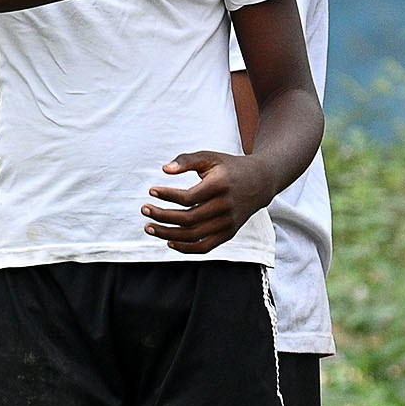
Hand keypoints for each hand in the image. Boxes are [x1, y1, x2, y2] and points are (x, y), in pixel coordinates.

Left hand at [142, 150, 274, 253]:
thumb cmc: (229, 167)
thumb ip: (187, 160)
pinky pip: (205, 247)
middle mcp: (225, 207)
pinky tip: (169, 242)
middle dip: (162, 216)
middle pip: (188, 219)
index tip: (152, 191)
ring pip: (193, 236)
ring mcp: (228, 222)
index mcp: (220, 185)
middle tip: (144, 209)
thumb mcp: (210, 157)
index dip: (167, 195)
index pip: (188, 197)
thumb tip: (164, 169)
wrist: (260, 182)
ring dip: (167, 234)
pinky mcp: (229, 233)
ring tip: (149, 227)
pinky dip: (185, 248)